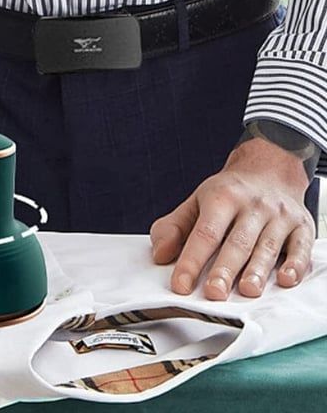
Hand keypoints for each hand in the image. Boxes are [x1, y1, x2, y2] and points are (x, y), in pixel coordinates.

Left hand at [149, 136, 315, 299]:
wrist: (269, 170)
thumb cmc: (228, 194)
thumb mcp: (196, 203)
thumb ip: (174, 228)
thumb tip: (161, 254)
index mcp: (222, 198)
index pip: (204, 233)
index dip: (191, 260)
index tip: (181, 284)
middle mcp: (252, 206)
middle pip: (237, 242)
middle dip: (225, 269)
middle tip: (214, 293)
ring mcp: (279, 215)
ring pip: (268, 246)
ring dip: (257, 271)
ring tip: (246, 290)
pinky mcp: (302, 226)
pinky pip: (301, 247)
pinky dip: (295, 264)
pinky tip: (285, 279)